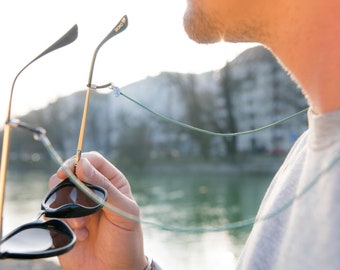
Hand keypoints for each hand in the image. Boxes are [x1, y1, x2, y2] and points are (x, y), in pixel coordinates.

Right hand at [49, 151, 147, 269]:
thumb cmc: (126, 240)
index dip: (79, 161)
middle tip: (77, 204)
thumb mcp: (122, 211)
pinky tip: (81, 236)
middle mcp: (92, 191)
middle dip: (70, 187)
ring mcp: (77, 206)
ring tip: (83, 225)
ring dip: (67, 208)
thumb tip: (83, 163)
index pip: (92, 160)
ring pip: (58, 191)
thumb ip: (104, 186)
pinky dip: (64, 223)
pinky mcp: (64, 222)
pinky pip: (52, 212)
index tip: (70, 172)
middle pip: (70, 173)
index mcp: (111, 183)